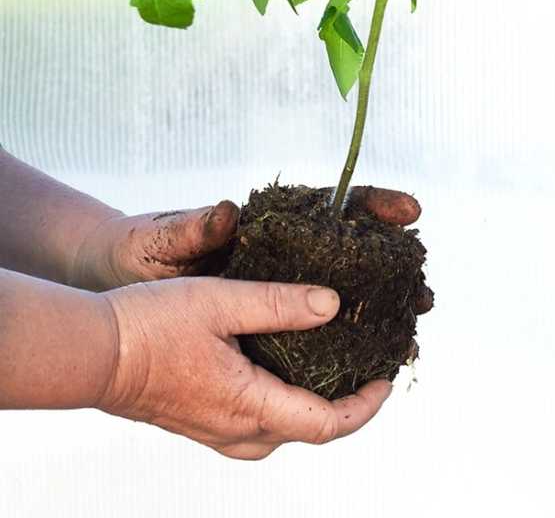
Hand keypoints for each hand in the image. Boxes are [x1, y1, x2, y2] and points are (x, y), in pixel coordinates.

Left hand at [71, 186, 431, 311]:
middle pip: (353, 252)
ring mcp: (278, 281)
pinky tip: (363, 362)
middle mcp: (282, 250)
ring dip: (379, 310)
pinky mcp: (266, 313)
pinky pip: (315, 326)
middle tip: (424, 291)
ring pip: (342, 292)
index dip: (375, 204)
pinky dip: (345, 340)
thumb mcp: (166, 236)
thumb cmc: (143, 246)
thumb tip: (230, 211)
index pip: (334, 205)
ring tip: (408, 333)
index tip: (410, 209)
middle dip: (394, 269)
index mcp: (268, 222)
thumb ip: (197, 227)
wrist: (118, 275)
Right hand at [98, 276, 390, 458]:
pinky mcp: (203, 421)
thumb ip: (281, 303)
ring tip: (336, 363)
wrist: (93, 353)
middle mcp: (237, 431)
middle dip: (348, 403)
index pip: (327, 424)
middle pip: (311, 430)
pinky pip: (260, 420)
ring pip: (284, 428)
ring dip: (317, 402)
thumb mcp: (222, 300)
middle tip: (370, 364)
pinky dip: (287, 398)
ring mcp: (218, 431)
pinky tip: (286, 364)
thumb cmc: (151, 325)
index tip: (387, 376)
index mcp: (248, 406)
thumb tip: (333, 305)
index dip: (366, 404)